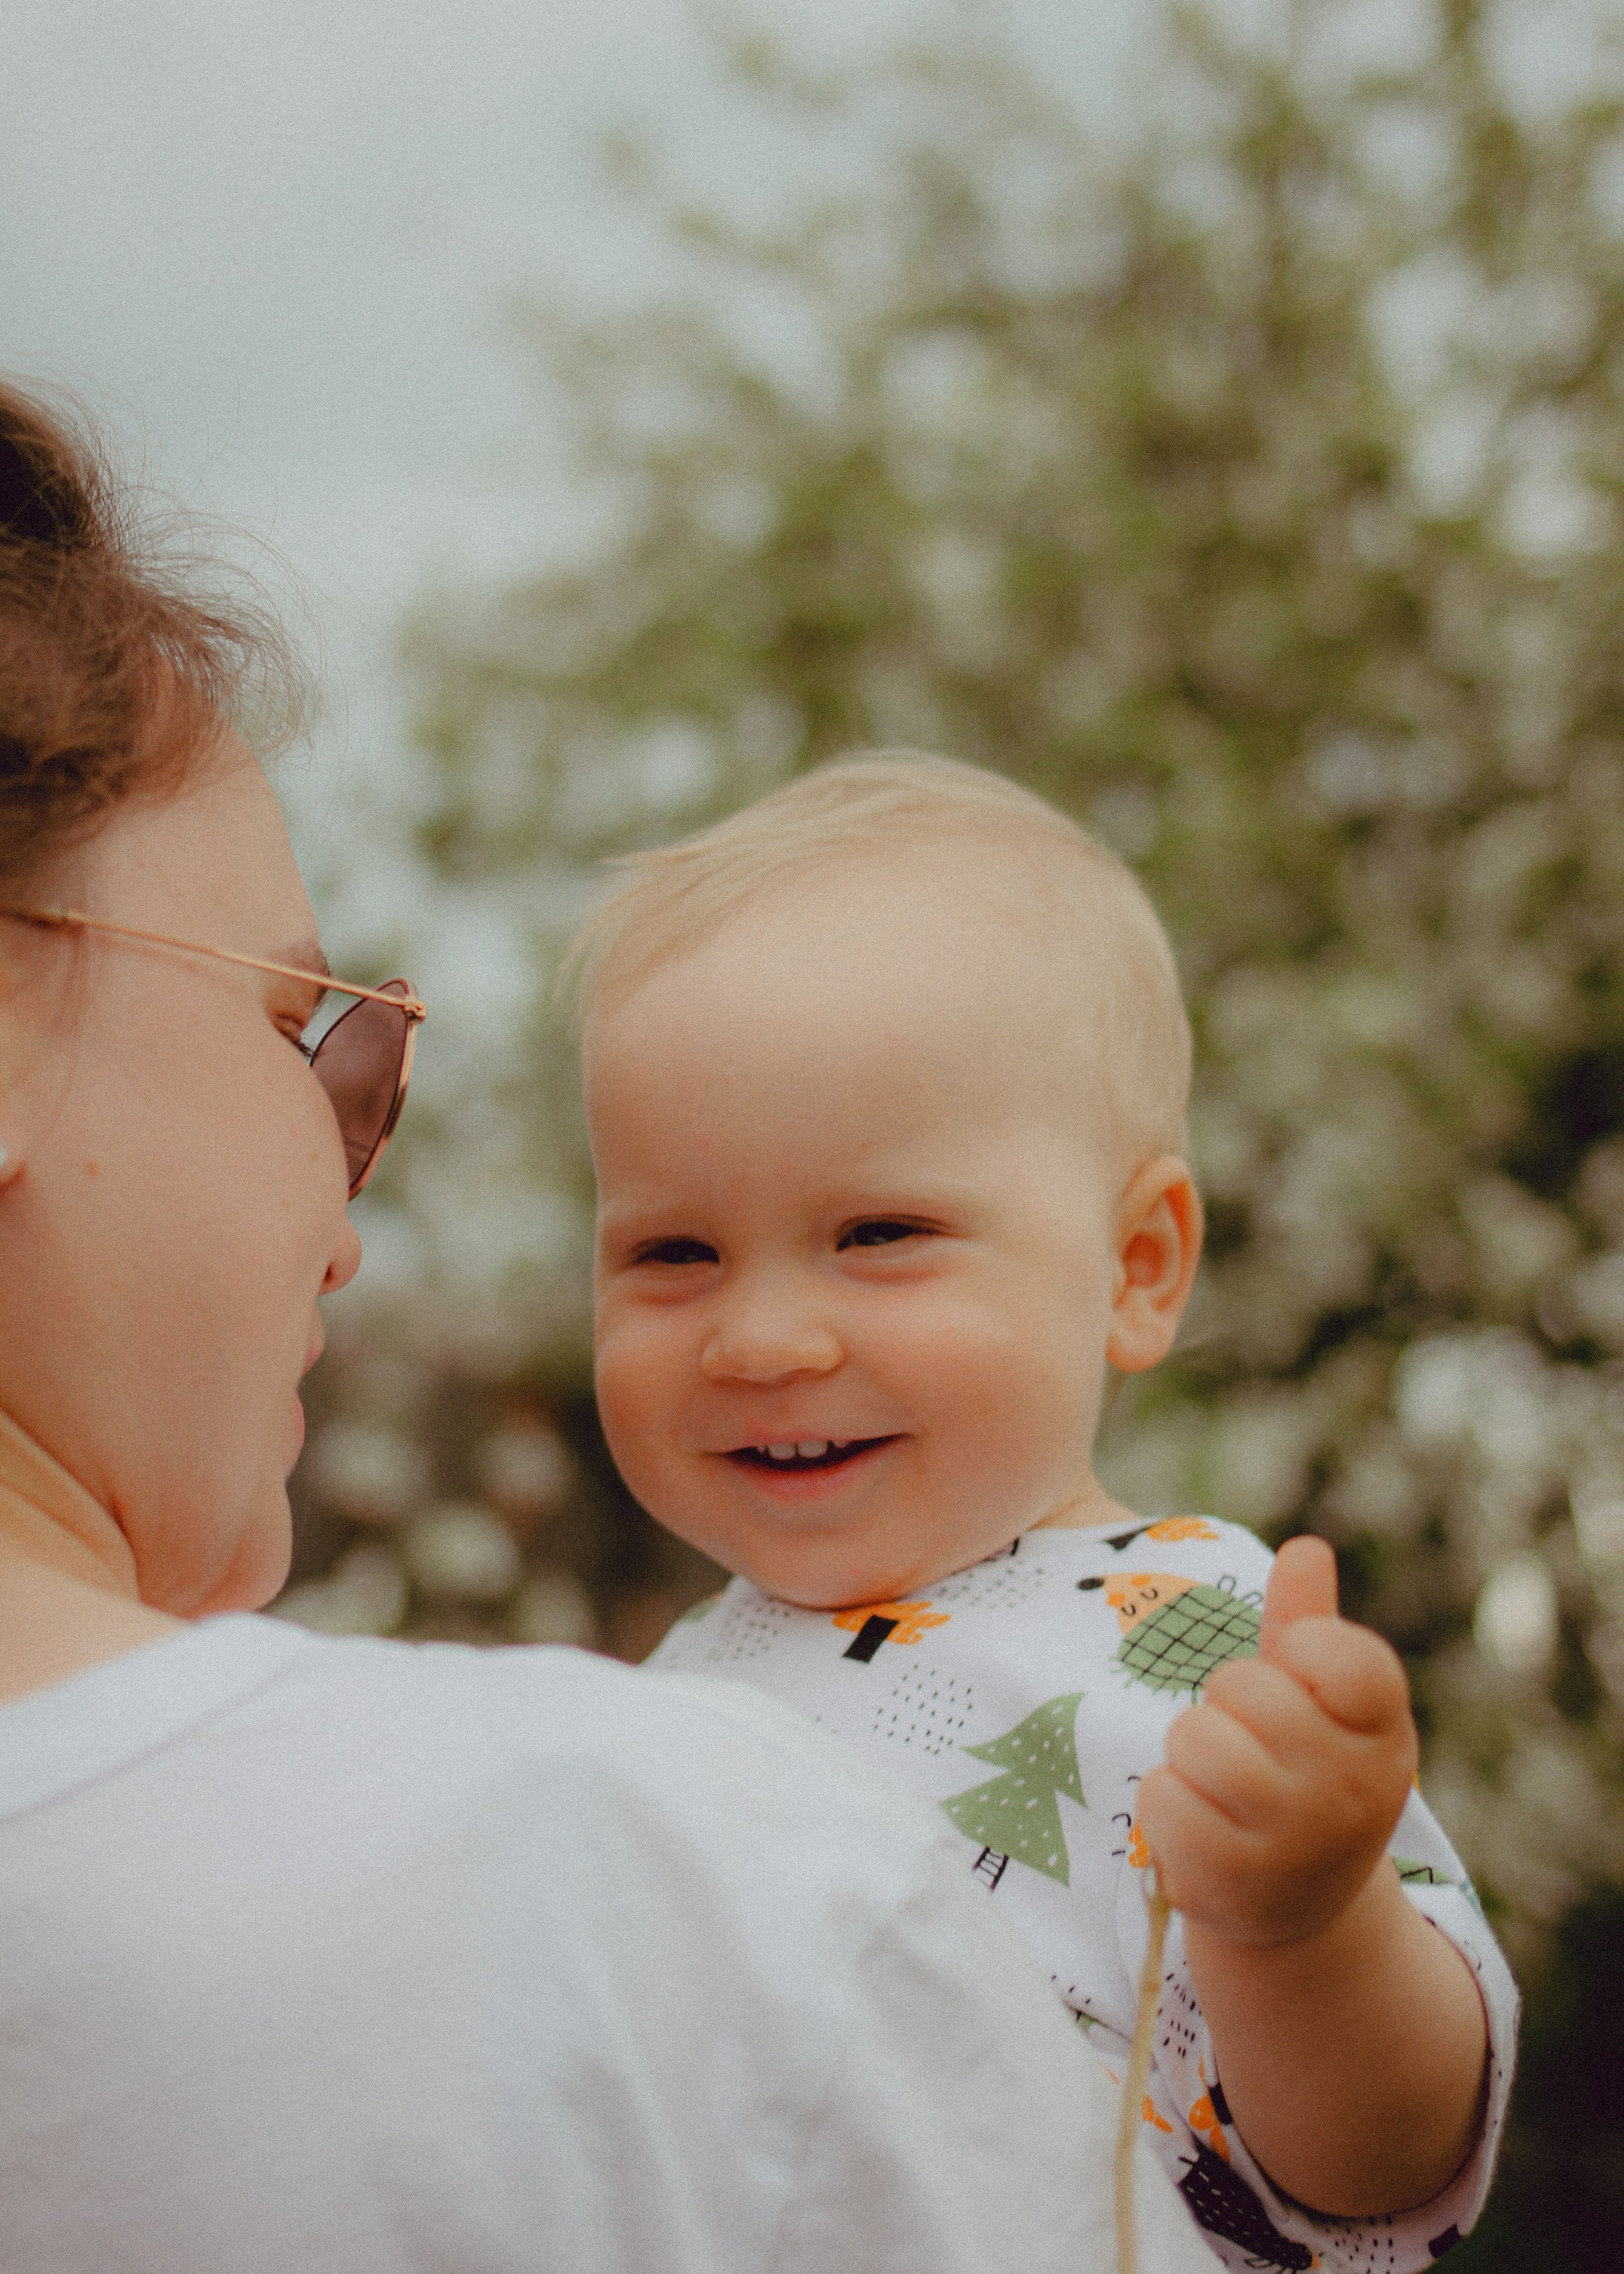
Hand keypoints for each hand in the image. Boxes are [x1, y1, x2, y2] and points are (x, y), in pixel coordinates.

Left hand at [1135, 1536, 1418, 1948]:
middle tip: (1252, 1742)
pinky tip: (1200, 1825)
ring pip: (1194, 1739)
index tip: (1303, 1681)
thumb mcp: (1321, 1700)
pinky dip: (1164, 1804)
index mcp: (1381, 1731)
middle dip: (1228, 1703)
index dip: (1303, 1651)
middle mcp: (1349, 1789)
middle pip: (1242, 1687)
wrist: (1299, 1902)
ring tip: (1222, 1782)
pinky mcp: (1232, 1881)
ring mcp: (1293, 1841)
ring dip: (1190, 1751)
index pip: (1341, 1655)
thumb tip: (1306, 1547)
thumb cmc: (1305, 1770)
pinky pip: (1160, 1797)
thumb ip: (1307, 1621)